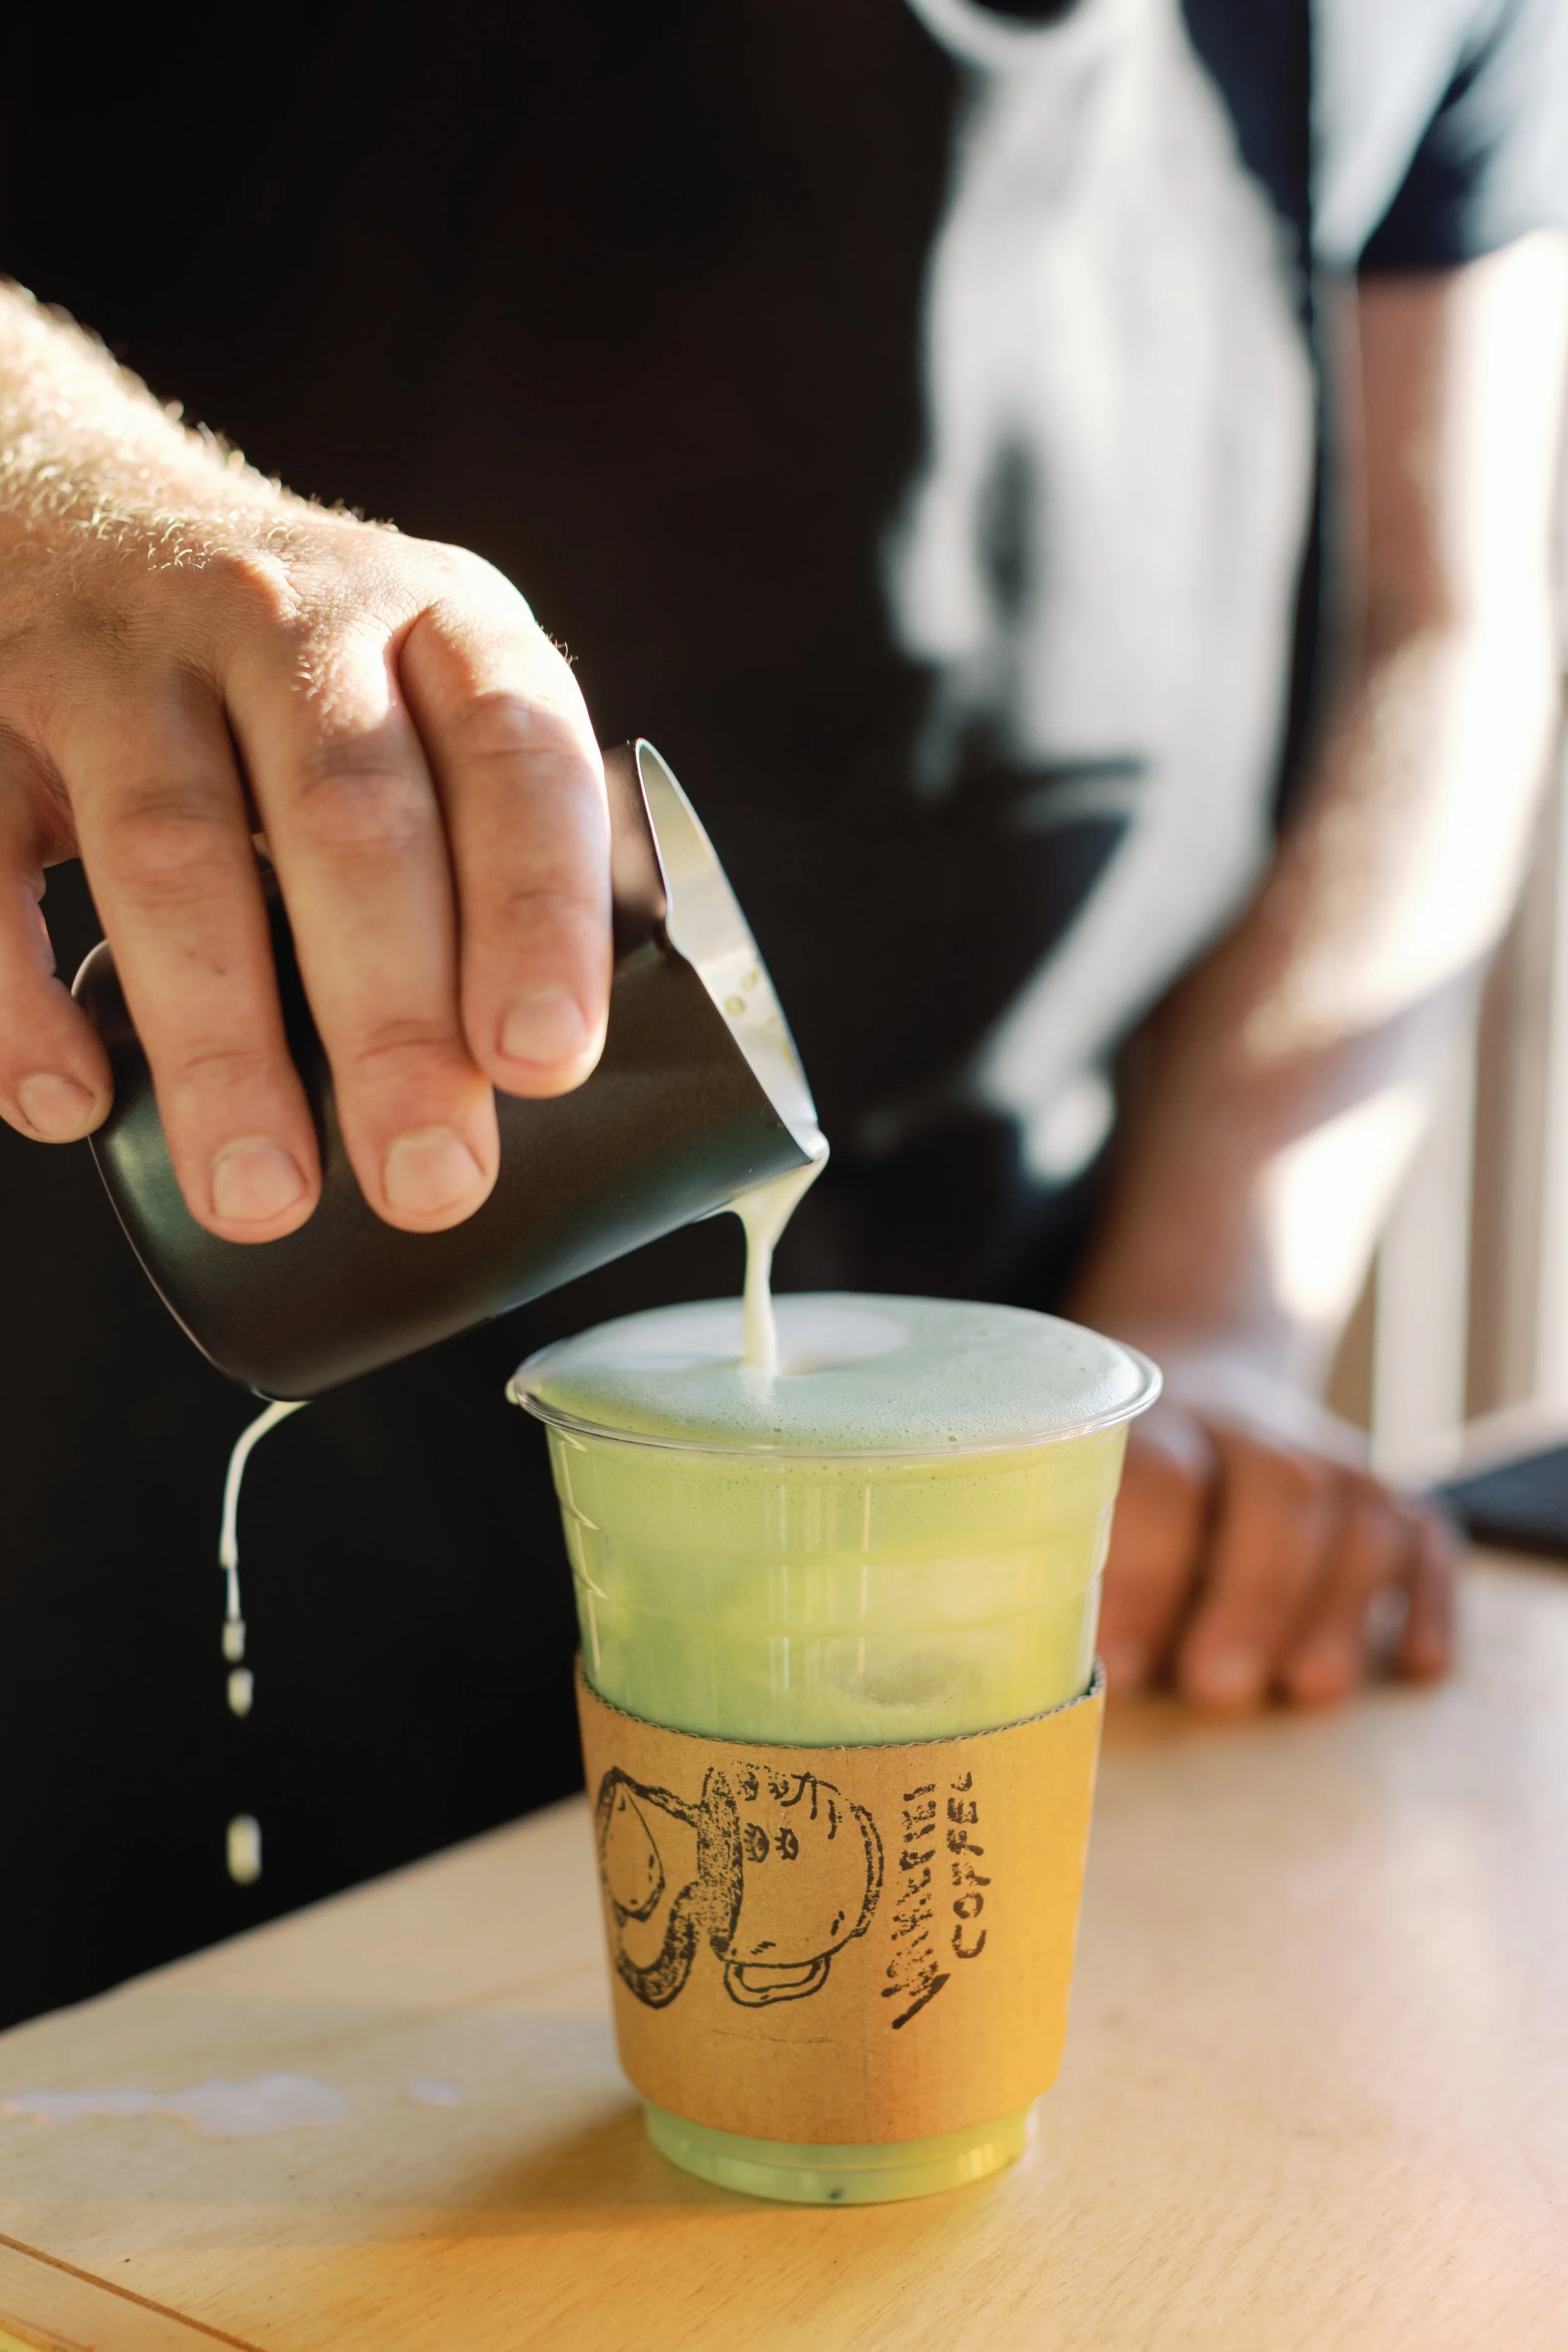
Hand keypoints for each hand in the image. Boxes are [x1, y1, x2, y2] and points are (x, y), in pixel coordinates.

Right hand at [0, 502, 608, 1239]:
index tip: (542, 1061)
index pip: (516, 756)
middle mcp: (285, 620)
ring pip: (173, 852)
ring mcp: (123, 659)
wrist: (78, 508)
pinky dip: (20, 997)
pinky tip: (72, 1102)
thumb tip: (530, 1073)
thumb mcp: (431, 706)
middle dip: (392, 1022)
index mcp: (439, 621)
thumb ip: (488, 852)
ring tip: (263, 1193)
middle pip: (347, 819)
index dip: (537, 913)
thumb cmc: (301, 674)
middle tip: (427, 1182)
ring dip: (221, 1045)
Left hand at [1099, 1393, 1456, 1708]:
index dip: (1142, 1574)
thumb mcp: (1086, 1507)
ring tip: (1304, 1690)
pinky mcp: (1394, 1500)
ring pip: (1360, 1511)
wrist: (1201, 1384)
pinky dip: (1429, 1600)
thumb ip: (1084, 1579)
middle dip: (1251, 1595)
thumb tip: (1082, 1681)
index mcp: (1156, 1423)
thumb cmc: (1127, 1484)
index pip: (1159, 1476)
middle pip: (1276, 1487)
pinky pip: (1428, 1539)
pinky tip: (1418, 1663)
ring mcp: (1331, 1458)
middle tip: (1213, 1689)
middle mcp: (1250, 1428)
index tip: (1121, 1664)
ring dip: (1335, 1606)